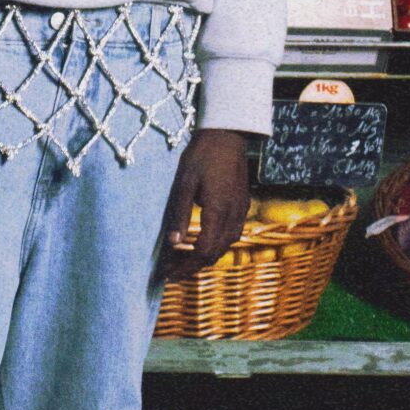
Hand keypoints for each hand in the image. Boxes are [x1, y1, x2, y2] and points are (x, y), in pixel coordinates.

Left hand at [159, 127, 250, 275]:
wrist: (227, 135)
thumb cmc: (202, 156)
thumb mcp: (184, 183)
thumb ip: (180, 214)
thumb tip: (172, 243)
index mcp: (219, 212)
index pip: (203, 252)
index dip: (185, 267)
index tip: (167, 273)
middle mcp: (234, 216)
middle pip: (215, 254)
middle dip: (192, 266)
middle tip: (170, 271)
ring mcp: (241, 211)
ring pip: (225, 246)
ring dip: (204, 257)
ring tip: (182, 260)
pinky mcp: (243, 205)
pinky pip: (231, 234)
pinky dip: (215, 244)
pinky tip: (200, 241)